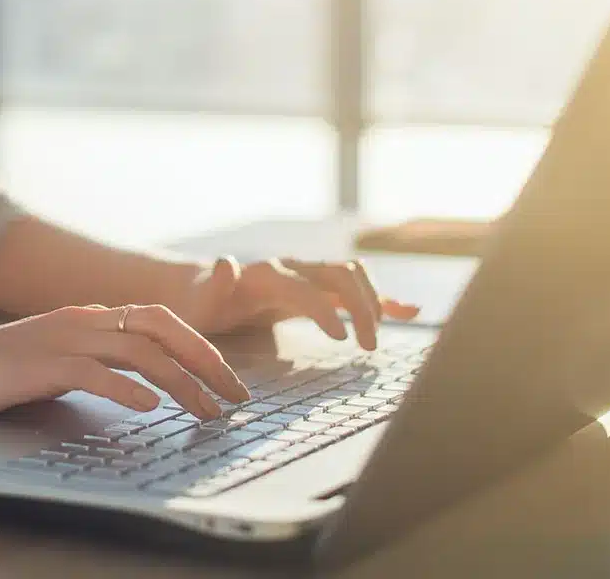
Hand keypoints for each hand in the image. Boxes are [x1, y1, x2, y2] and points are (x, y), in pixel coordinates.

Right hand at [0, 304, 249, 420]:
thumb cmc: (0, 370)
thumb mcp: (60, 359)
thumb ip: (98, 362)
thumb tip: (144, 386)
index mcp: (92, 317)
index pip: (162, 321)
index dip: (201, 347)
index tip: (228, 381)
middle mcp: (84, 320)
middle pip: (162, 327)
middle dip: (205, 359)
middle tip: (235, 395)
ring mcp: (62, 339)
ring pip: (138, 352)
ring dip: (181, 382)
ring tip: (207, 411)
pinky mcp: (39, 365)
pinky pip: (92, 372)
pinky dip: (126, 390)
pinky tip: (149, 409)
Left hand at [176, 257, 419, 349]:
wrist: (201, 289)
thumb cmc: (200, 304)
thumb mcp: (200, 301)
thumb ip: (216, 284)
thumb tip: (228, 261)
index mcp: (266, 274)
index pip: (306, 287)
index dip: (327, 309)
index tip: (343, 339)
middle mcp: (292, 268)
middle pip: (340, 274)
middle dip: (361, 305)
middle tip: (368, 347)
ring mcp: (306, 275)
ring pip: (352, 275)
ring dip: (373, 301)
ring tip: (375, 339)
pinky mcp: (316, 288)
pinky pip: (354, 287)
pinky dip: (382, 298)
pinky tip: (409, 311)